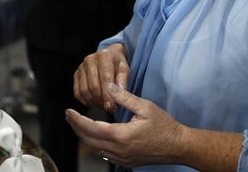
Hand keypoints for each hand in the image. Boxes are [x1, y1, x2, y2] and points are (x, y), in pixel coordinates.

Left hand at [66, 84, 186, 167]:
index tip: (69, 111)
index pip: (91, 128)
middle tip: (69, 116)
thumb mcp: (145, 106)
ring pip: (96, 148)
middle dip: (76, 128)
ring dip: (85, 136)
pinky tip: (95, 135)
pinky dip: (96, 144)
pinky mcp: (127, 161)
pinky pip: (105, 154)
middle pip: (89, 140)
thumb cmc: (165, 126)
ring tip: (78, 124)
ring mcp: (123, 158)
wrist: (179, 146)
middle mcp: (119, 150)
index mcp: (121, 135)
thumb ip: (124, 97)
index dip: (77, 120)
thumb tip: (108, 86)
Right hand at [74, 43, 129, 112]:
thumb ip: (122, 83)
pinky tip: (95, 102)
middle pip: (93, 86)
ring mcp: (81, 67)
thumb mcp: (125, 70)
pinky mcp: (76, 75)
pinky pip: (77, 93)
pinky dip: (86, 101)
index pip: (105, 78)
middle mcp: (90, 60)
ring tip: (103, 105)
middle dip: (101, 101)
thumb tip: (117, 98)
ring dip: (94, 102)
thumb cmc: (117, 65)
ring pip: (84, 91)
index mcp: (104, 57)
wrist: (109, 56)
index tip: (111, 107)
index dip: (107, 95)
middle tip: (110, 108)